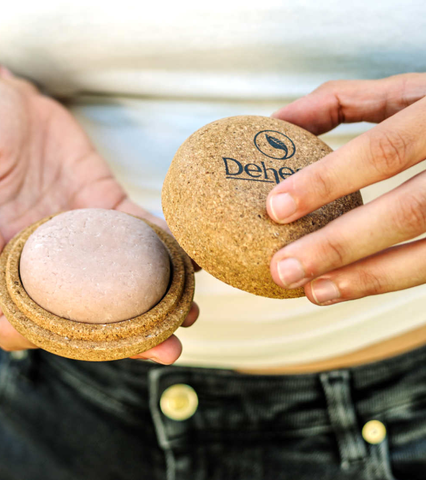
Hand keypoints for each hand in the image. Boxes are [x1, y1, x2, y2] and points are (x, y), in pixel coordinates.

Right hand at [0, 77, 197, 362]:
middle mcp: (49, 255)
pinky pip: (140, 232)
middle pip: (86, 311)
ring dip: (157, 300)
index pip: (20, 319)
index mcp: (6, 255)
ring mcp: (82, 234)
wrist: (12, 98)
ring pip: (121, 279)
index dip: (47, 340)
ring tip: (191, 312)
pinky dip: (167, 246)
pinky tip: (192, 258)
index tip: (90, 348)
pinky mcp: (107, 206)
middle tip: (169, 347)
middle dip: (126, 335)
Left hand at [266, 73, 425, 304]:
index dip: (327, 181)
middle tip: (283, 270)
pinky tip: (351, 287)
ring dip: (366, 278)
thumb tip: (276, 124)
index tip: (276, 209)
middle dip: (338, 246)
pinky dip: (391, 280)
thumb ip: (341, 103)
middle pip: (407, 211)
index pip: (383, 150)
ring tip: (314, 291)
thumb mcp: (403, 92)